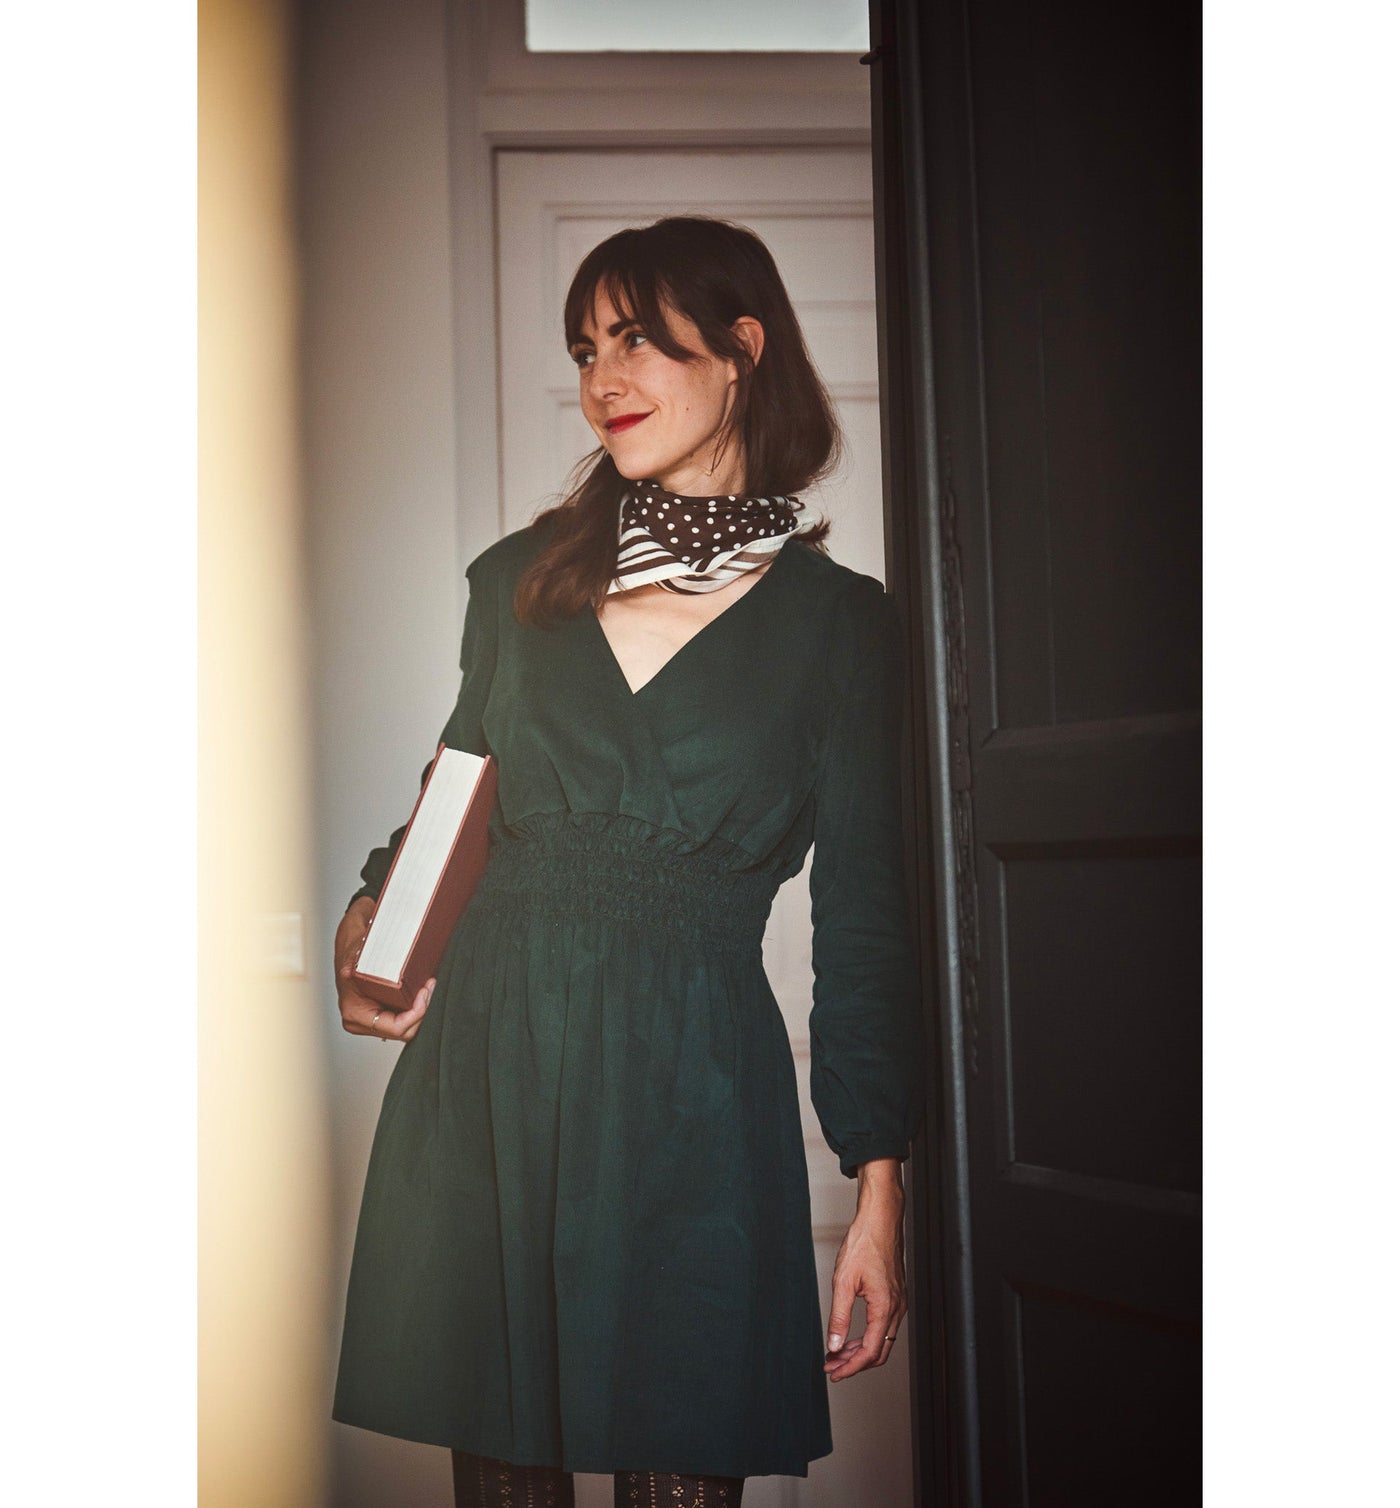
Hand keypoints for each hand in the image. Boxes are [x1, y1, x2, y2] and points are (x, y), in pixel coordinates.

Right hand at [334, 896, 433, 1042]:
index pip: (395, 1028)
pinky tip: (421, 992)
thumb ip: (358, 966)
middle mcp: (360, 1022)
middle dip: (422, 1012)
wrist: (350, 947)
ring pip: (405, 1028)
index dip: (416, 1013)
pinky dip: (414, 1009)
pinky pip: (402, 1020)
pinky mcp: (379, 1016)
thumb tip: (356, 971)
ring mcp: (369, 1022)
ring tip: (428, 988)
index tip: (424, 992)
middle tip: (429, 988)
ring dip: (420, 1010)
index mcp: (355, 1014)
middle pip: (404, 1031)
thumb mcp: (357, 955)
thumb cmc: (353, 951)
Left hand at [823, 1162, 906, 1381]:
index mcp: (884, 1307)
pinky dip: (868, 1337)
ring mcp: (899, 1302)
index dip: (851, 1367)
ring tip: (837, 1354)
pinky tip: (852, 1336)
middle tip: (833, 1368)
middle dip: (855, 1364)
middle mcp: (896, 1308)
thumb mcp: (843, 1281)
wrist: (880, 1220)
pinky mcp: (896, 1296)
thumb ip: (839, 1317)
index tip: (834, 1373)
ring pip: (883, 1340)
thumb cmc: (864, 1243)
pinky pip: (884, 1326)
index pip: (870, 1351)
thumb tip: (834, 1345)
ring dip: (860, 1351)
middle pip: (879, 1351)